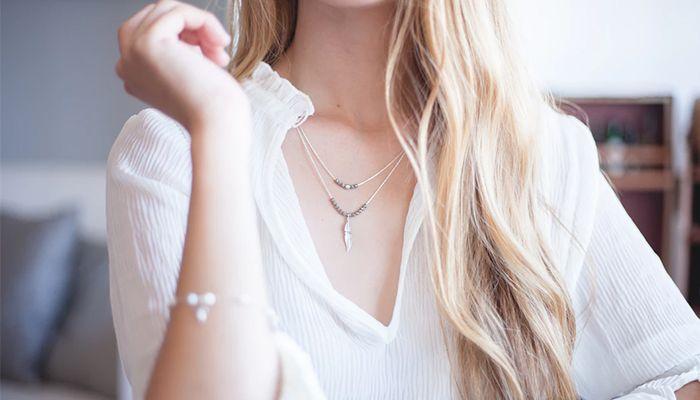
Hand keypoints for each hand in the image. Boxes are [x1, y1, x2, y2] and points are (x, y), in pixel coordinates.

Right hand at [115, 0, 248, 131]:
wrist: (217, 123)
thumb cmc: (214, 106)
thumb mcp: (189, 72)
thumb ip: (179, 50)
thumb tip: (190, 23)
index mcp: (134, 74)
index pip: (153, 31)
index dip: (186, 35)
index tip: (210, 55)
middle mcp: (127, 63)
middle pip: (157, 15)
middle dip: (192, 26)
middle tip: (217, 50)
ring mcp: (132, 51)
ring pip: (168, 10)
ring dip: (202, 24)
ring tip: (219, 50)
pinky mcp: (147, 42)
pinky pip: (179, 12)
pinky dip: (205, 22)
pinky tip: (219, 43)